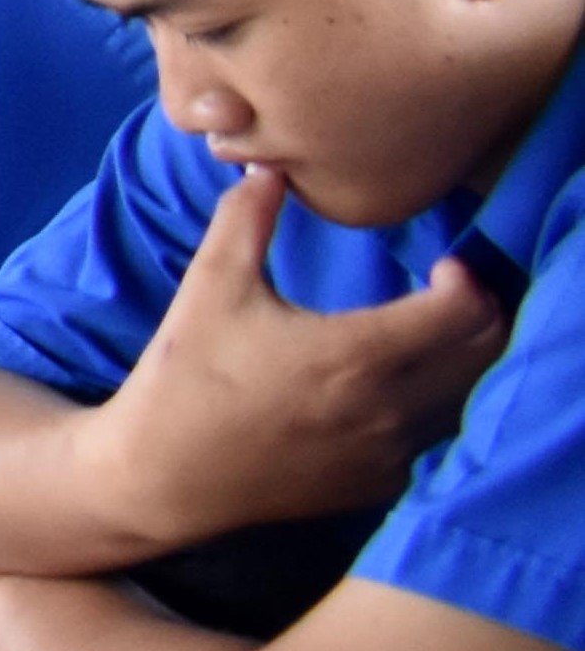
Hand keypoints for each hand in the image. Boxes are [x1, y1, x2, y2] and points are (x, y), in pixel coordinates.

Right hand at [84, 165, 509, 548]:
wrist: (166, 475)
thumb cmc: (187, 375)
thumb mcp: (210, 286)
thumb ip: (247, 220)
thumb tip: (270, 167)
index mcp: (356, 354)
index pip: (463, 312)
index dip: (466, 279)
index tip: (443, 264)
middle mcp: (389, 408)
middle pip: (484, 355)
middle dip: (479, 315)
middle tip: (448, 292)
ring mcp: (388, 452)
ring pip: (465, 399)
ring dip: (460, 362)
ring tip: (425, 336)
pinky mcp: (377, 483)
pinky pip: (432, 439)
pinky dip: (429, 407)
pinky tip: (390, 390)